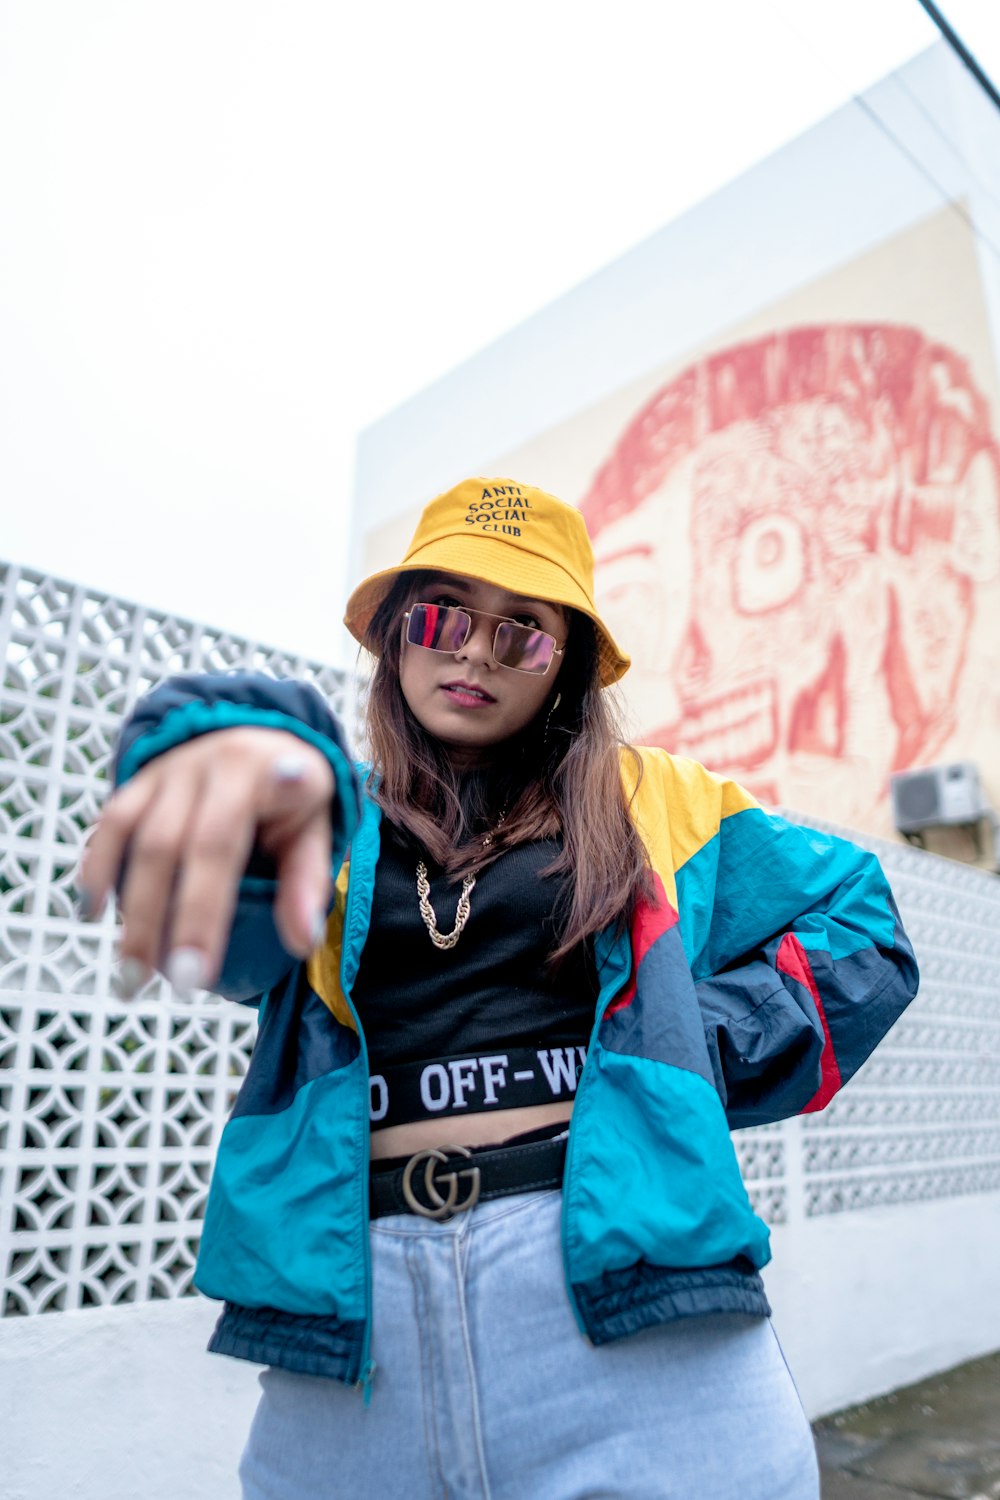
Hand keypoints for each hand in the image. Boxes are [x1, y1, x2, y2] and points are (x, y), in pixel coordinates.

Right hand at [76, 727, 335, 996]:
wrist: (260, 729)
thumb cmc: (293, 791)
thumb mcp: (317, 824)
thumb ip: (307, 879)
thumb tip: (301, 941)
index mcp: (255, 770)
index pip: (222, 844)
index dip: (204, 905)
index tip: (198, 960)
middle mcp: (203, 764)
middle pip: (169, 847)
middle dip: (165, 922)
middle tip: (175, 984)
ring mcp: (166, 770)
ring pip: (133, 839)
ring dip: (130, 910)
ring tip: (134, 974)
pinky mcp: (139, 780)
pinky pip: (110, 824)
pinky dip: (97, 868)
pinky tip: (93, 913)